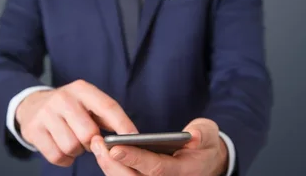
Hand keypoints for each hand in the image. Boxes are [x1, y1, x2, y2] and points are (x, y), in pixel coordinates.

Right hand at [15, 80, 137, 166]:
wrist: (32, 105)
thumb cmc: (69, 108)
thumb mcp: (87, 103)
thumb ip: (106, 117)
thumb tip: (129, 137)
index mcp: (82, 89)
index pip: (108, 107)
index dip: (123, 125)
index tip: (134, 139)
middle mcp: (63, 98)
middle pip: (88, 133)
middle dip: (93, 143)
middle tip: (90, 141)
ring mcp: (46, 113)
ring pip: (71, 147)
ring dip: (77, 151)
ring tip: (75, 142)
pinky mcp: (33, 130)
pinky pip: (57, 156)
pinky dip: (64, 159)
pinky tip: (63, 149)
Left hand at [91, 118, 228, 175]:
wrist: (205, 160)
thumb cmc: (204, 144)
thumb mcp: (208, 134)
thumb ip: (202, 134)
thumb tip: (192, 135)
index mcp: (183, 172)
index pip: (156, 169)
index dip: (135, 159)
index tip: (116, 147)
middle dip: (113, 163)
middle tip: (98, 143)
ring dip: (108, 166)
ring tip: (96, 144)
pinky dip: (111, 167)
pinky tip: (101, 151)